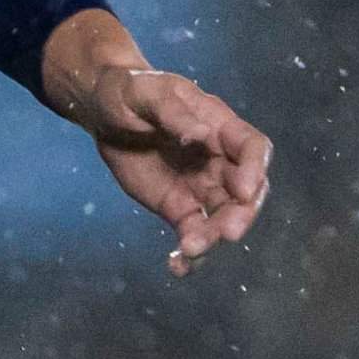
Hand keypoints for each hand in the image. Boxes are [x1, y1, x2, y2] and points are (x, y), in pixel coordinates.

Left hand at [42, 15, 270, 276]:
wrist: (104, 112)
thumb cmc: (129, 92)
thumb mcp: (147, 93)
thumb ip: (173, 112)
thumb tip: (200, 134)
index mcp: (220, 126)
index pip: (253, 148)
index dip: (254, 169)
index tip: (244, 190)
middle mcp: (219, 160)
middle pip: (246, 192)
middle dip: (241, 214)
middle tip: (226, 233)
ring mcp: (202, 186)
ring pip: (222, 218)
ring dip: (213, 238)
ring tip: (190, 251)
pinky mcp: (180, 208)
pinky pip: (193, 233)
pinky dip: (190, 253)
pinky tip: (177, 266)